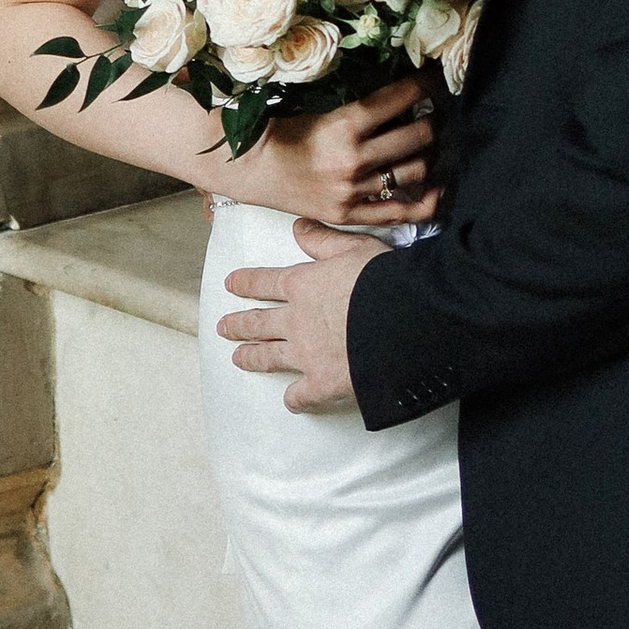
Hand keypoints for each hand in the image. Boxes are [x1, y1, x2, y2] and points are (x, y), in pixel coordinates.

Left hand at [220, 218, 377, 410]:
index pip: (265, 283)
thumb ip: (323, 240)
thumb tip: (298, 227)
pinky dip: (295, 399)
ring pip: (269, 358)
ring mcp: (306, 354)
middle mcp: (296, 321)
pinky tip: (291, 401)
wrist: (404, 320)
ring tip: (238, 358)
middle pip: (259, 323)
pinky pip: (300, 395)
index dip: (245, 283)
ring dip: (251, 358)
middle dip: (239, 324)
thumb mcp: (355, 247)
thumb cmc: (384, 279)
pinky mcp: (322, 383)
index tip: (230, 285)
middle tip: (223, 327)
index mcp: (302, 285)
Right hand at [242, 75, 438, 231]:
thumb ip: (361, 109)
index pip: (399, 99)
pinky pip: (399, 212)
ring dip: (429, 154)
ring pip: (416, 171)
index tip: (431, 81)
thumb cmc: (283, 132)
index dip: (423, 85)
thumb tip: (402, 98)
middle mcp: (353, 159)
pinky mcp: (349, 214)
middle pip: (418, 136)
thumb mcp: (322, 110)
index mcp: (344, 125)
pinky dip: (425, 202)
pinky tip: (436, 189)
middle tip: (433, 114)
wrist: (251, 168)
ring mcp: (353, 190)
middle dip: (432, 120)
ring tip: (428, 146)